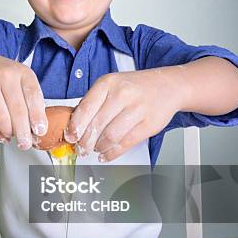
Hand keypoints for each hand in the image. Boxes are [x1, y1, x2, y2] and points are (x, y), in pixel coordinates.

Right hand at [0, 44, 47, 147]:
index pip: (34, 97)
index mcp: (21, 72)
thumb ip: (25, 99)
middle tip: (26, 143)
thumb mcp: (15, 78)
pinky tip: (0, 134)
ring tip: (11, 137)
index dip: (38, 117)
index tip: (40, 131)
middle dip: (23, 132)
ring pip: (2, 117)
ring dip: (8, 132)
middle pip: (19, 110)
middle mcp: (6, 76)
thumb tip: (35, 127)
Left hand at [64, 68, 186, 161]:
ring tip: (95, 149)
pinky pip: (126, 143)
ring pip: (110, 136)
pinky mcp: (149, 124)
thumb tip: (74, 125)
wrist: (168, 86)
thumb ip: (94, 102)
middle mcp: (122, 94)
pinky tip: (106, 154)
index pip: (86, 108)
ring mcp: (138, 109)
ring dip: (99, 147)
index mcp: (108, 82)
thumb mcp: (112, 85)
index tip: (70, 137)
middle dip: (85, 141)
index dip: (75, 126)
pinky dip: (112, 153)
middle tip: (81, 148)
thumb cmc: (135, 87)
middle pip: (97, 125)